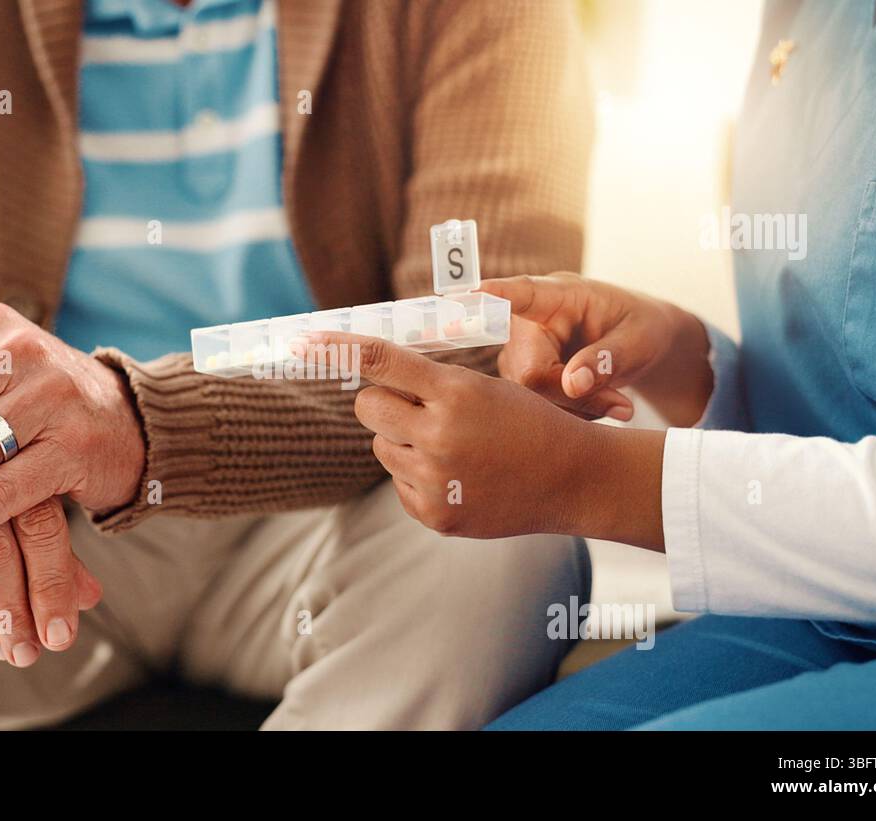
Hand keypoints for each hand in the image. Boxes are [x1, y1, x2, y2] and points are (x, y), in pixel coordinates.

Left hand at [295, 332, 666, 548]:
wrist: (573, 479)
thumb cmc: (528, 423)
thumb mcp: (485, 388)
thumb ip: (430, 384)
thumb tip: (369, 381)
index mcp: (455, 392)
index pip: (380, 362)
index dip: (336, 347)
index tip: (301, 340)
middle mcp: (439, 435)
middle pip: (367, 406)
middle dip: (381, 401)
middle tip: (413, 404)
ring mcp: (434, 480)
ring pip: (381, 445)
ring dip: (403, 439)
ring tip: (452, 445)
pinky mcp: (434, 514)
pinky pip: (398, 481)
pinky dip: (417, 475)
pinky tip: (458, 475)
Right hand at [480, 273, 713, 426]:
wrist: (638, 345)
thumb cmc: (639, 328)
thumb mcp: (639, 339)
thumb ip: (608, 357)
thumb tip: (573, 384)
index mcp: (559, 296)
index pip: (525, 294)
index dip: (499, 295)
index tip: (476, 291)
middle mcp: (527, 323)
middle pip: (528, 373)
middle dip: (573, 397)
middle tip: (622, 405)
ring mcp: (518, 353)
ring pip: (530, 399)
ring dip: (575, 410)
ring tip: (616, 401)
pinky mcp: (519, 379)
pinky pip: (535, 410)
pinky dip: (570, 415)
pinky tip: (595, 405)